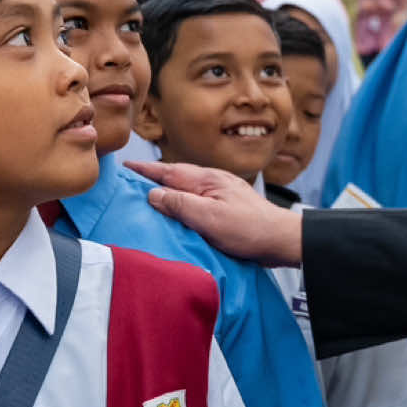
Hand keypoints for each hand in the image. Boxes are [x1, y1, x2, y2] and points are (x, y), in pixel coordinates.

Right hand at [126, 161, 302, 266]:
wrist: (281, 239)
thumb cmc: (248, 229)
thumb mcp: (208, 218)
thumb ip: (180, 204)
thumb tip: (153, 194)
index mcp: (207, 180)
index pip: (168, 172)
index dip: (145, 170)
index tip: (125, 167)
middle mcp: (214, 181)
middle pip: (177, 176)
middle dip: (154, 177)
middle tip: (132, 180)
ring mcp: (223, 192)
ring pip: (188, 187)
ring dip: (169, 189)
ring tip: (151, 194)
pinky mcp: (229, 206)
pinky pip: (199, 199)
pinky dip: (184, 201)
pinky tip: (182, 210)